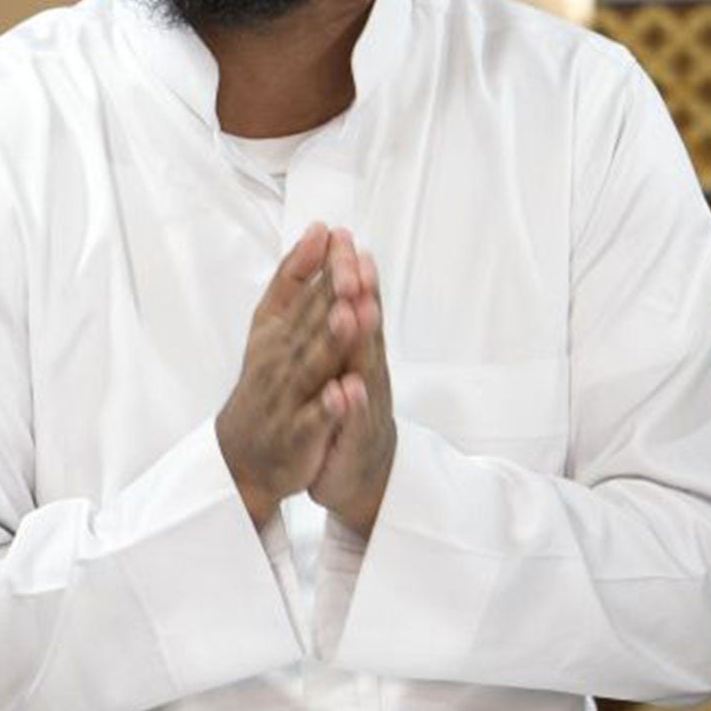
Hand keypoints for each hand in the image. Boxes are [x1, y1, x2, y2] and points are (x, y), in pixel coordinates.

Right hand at [216, 224, 375, 525]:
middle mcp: (280, 359)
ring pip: (312, 365)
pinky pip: (314, 419)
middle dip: (330, 294)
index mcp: (276, 331)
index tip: (336, 234)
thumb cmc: (266, 382)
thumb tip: (319, 231)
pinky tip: (344, 392)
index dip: (320, 264)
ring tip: (347, 317)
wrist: (242, 452)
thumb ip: (293, 278)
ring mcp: (288, 395)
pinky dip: (328, 407)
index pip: (301, 290)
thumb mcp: (271, 323)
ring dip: (330, 341)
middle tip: (350, 265)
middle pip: (308, 321)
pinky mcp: (297, 433)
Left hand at [306, 233, 395, 531]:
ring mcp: (366, 406)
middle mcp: (367, 372)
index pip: (354, 304)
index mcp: (356, 351)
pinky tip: (347, 388)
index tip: (343, 237)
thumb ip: (343, 317)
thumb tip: (344, 268)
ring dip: (361, 340)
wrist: (361, 473)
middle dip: (360, 293)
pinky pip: (354, 422)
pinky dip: (350, 405)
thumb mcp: (343, 360)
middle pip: (364, 328)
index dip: (349, 272)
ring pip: (364, 368)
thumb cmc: (348, 409)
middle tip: (355, 260)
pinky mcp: (357, 440)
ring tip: (356, 309)